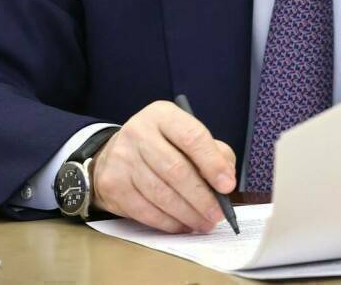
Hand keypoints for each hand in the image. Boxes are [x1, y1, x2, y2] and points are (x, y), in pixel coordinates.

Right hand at [90, 101, 236, 232]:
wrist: (116, 153)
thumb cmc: (163, 146)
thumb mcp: (187, 136)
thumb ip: (214, 152)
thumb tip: (225, 180)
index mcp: (163, 115)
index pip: (191, 137)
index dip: (212, 163)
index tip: (227, 186)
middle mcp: (139, 133)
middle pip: (176, 170)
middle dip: (202, 197)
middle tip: (218, 214)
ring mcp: (122, 159)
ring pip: (160, 194)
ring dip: (187, 214)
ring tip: (204, 223)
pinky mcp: (113, 185)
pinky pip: (145, 210)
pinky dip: (168, 222)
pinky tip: (183, 225)